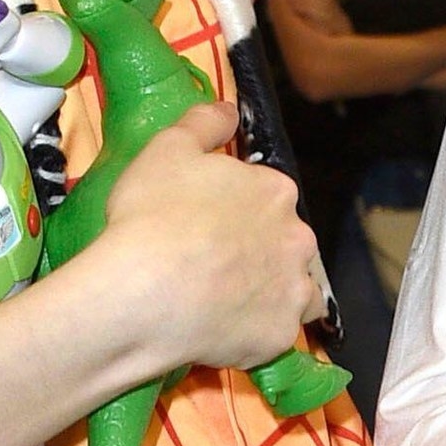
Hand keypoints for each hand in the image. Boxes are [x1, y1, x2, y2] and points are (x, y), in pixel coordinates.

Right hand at [103, 110, 323, 370]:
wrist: (146, 293)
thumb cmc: (153, 215)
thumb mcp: (167, 149)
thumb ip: (204, 123)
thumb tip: (229, 110)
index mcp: (276, 191)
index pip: (271, 196)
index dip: (241, 209)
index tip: (213, 223)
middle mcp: (299, 238)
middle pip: (289, 243)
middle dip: (264, 250)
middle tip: (218, 264)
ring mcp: (294, 290)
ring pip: (297, 290)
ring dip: (275, 292)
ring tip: (233, 302)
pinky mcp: (281, 335)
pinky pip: (278, 333)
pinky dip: (260, 331)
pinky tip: (229, 331)